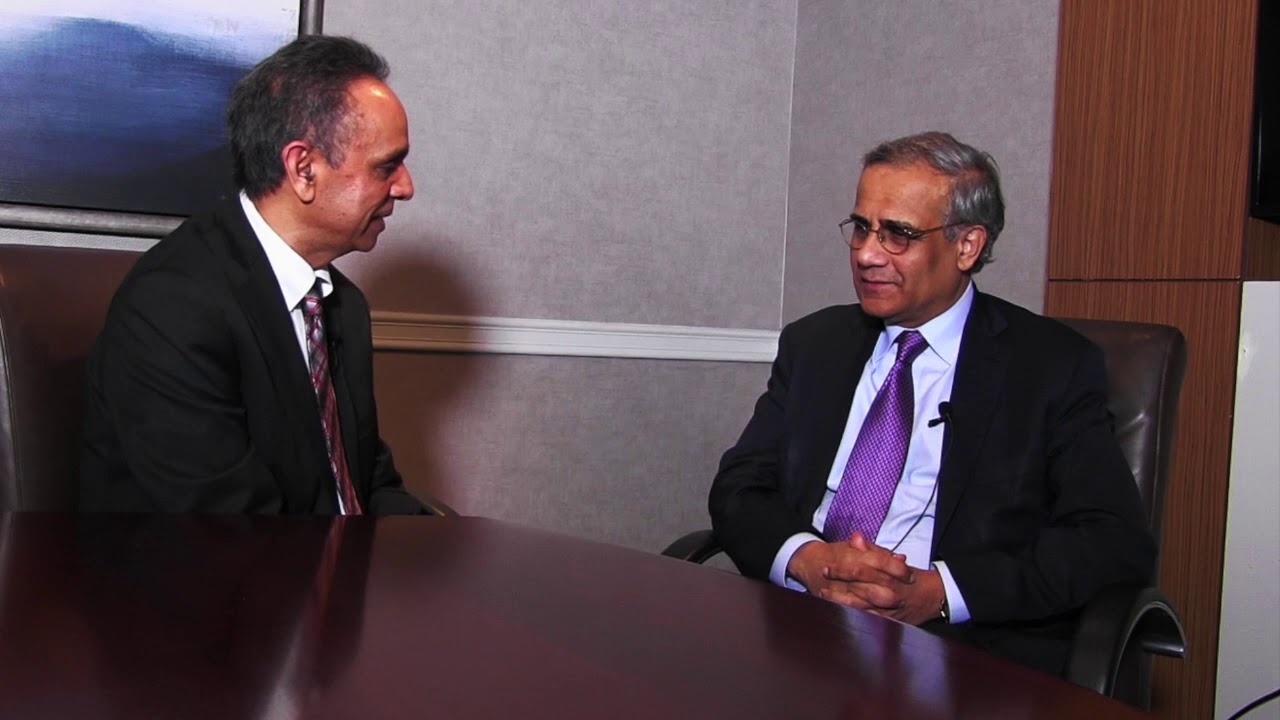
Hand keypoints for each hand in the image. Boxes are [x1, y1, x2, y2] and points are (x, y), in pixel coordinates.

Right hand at [785, 533, 913, 608]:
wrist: (808, 562)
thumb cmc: (835, 553)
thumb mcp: (855, 548)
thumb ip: (878, 552)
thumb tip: (901, 558)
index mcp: (853, 557)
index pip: (879, 562)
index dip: (897, 569)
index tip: (910, 575)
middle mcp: (846, 574)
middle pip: (874, 583)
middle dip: (893, 589)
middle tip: (908, 595)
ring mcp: (839, 590)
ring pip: (864, 600)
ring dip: (882, 605)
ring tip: (898, 608)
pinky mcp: (834, 602)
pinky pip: (852, 612)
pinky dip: (868, 616)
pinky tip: (882, 619)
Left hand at [816, 534, 945, 624]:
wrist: (934, 597)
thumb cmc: (910, 576)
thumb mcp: (894, 560)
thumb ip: (873, 550)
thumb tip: (855, 537)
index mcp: (893, 574)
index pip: (865, 569)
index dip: (843, 568)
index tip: (827, 566)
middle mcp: (892, 592)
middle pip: (861, 587)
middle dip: (839, 584)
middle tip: (822, 578)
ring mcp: (891, 609)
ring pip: (862, 606)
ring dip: (840, 600)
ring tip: (824, 593)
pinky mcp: (890, 622)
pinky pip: (868, 620)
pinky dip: (852, 615)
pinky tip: (838, 610)